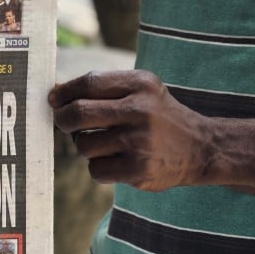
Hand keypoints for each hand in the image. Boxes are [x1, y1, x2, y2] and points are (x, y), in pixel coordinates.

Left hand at [48, 70, 212, 191]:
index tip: (54, 99)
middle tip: (62, 122)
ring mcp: (139, 142)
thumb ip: (100, 88)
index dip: (64, 92)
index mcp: (140, 84)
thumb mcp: (139, 91)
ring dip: (85, 146)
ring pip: (83, 145)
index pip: (89, 83)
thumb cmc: (158, 115)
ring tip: (103, 144)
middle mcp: (140, 111)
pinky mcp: (138, 170)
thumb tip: (55, 90)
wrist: (201, 148)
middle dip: (62, 119)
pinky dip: (98, 167)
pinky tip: (116, 161)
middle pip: (79, 114)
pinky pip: (96, 170)